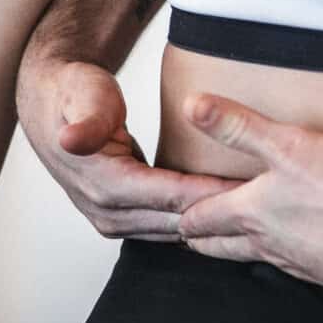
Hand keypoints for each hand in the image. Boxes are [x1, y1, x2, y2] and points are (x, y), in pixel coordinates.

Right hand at [16, 55, 235, 240]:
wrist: (53, 103)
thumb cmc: (75, 92)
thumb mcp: (83, 96)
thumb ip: (87, 121)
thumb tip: (72, 139)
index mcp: (103, 186)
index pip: (169, 197)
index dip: (210, 194)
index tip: (249, 188)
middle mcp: (107, 212)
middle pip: (177, 220)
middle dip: (220, 214)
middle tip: (268, 201)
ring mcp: (114, 220)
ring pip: (175, 229)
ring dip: (211, 221)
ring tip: (257, 209)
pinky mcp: (124, 217)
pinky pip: (166, 224)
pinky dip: (195, 218)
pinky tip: (228, 210)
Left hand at [178, 92, 322, 295]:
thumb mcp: (287, 144)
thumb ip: (238, 125)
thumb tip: (192, 105)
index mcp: (253, 214)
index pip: (203, 218)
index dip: (185, 213)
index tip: (173, 212)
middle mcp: (270, 244)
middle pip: (222, 247)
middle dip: (202, 239)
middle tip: (188, 235)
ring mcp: (298, 263)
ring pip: (257, 259)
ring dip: (240, 251)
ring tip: (233, 244)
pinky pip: (295, 268)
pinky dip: (284, 258)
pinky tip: (295, 252)